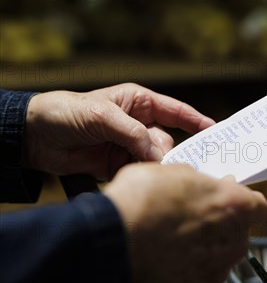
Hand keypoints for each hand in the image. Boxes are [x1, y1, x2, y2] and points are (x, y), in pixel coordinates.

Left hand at [25, 83, 213, 178]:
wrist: (36, 137)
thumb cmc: (67, 112)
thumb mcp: (102, 116)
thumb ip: (133, 134)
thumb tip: (158, 154)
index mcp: (137, 102)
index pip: (174, 110)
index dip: (196, 121)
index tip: (216, 132)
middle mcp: (136, 123)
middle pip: (166, 140)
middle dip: (169, 153)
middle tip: (171, 166)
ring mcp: (127, 145)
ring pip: (153, 159)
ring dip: (153, 168)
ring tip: (149, 174)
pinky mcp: (116, 164)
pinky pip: (138, 171)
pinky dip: (140, 177)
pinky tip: (138, 180)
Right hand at [104, 163, 266, 282]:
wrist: (117, 236)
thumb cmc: (144, 199)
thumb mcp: (174, 172)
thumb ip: (198, 182)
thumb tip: (200, 185)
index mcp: (235, 205)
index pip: (259, 206)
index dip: (241, 200)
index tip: (225, 198)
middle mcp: (234, 239)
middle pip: (239, 231)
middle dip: (221, 224)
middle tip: (194, 216)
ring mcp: (218, 267)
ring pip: (222, 254)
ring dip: (207, 246)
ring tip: (177, 237)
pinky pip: (203, 274)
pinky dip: (191, 267)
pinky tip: (170, 256)